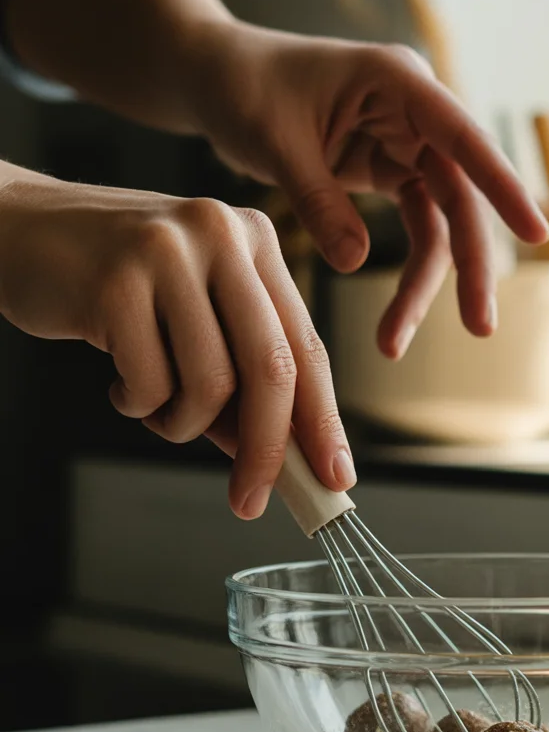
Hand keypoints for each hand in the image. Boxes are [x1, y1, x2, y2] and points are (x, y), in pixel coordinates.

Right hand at [0, 171, 352, 517]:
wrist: (20, 231)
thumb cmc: (117, 284)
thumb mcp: (195, 316)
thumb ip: (240, 378)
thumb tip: (282, 460)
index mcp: (256, 240)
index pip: (307, 346)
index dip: (324, 420)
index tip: (335, 477)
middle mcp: (222, 234)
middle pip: (271, 368)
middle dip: (267, 449)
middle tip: (251, 500)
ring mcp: (169, 252)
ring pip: (210, 383)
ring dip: (182, 424)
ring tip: (155, 408)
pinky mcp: (115, 280)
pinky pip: (149, 383)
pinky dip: (138, 403)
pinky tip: (120, 380)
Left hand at [185, 24, 548, 357]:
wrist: (217, 77)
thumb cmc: (244, 87)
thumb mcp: (275, 142)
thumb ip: (318, 201)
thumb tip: (355, 265)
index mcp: (397, 82)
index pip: (463, 137)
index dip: (503, 186)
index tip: (536, 233)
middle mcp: (415, 112)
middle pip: (461, 195)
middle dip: (469, 264)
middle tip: (479, 326)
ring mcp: (406, 144)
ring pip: (440, 222)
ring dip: (428, 285)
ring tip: (394, 342)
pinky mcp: (389, 172)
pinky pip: (415, 228)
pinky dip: (407, 274)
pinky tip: (391, 319)